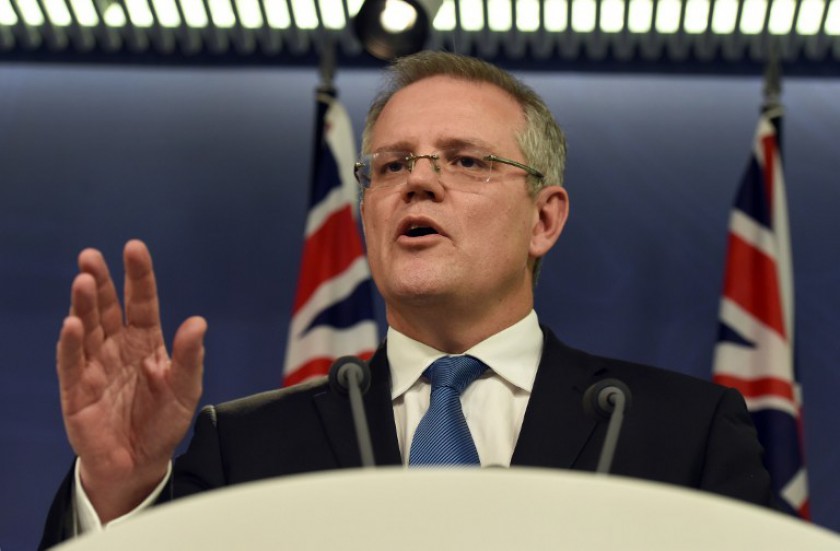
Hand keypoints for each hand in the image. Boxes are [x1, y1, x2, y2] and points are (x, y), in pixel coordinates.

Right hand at [56, 240, 206, 521]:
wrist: (139, 463)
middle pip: (107, 307)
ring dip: (84, 304)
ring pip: (86, 328)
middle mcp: (117, 347)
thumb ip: (190, 358)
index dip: (138, 276)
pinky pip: (71, 362)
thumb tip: (198, 322)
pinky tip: (72, 323)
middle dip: (100, 281)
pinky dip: (70, 343)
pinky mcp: (76, 390)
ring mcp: (94, 366)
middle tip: (91, 256)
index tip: (134, 248)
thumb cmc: (163, 422)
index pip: (141, 302)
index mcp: (146, 341)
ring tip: (83, 280)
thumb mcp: (185, 390)